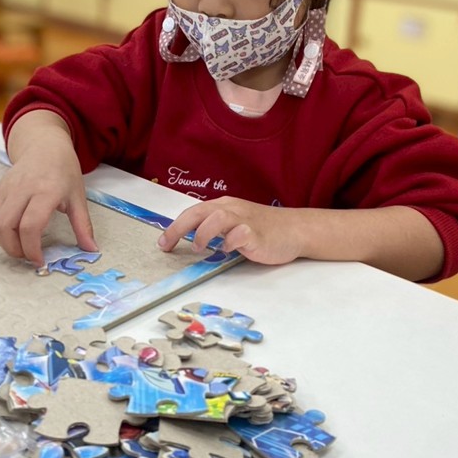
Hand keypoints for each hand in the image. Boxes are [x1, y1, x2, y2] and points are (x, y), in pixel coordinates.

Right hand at [0, 112, 96, 265]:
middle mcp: (22, 189)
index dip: (32, 248)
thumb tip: (91, 249)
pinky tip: (12, 235)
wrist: (44, 144)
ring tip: (21, 247)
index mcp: (46, 191)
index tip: (40, 261)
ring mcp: (6, 189)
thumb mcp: (78, 196)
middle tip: (29, 256)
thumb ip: (83, 225)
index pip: (30, 225)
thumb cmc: (64, 169)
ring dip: (3, 243)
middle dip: (15, 250)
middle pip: (5, 227)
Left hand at [156, 197, 302, 264]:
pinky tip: (227, 250)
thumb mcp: (235, 224)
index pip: (193, 212)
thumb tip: (190, 239)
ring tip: (198, 248)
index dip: (174, 227)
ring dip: (202, 232)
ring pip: (217, 217)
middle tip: (166, 245)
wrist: (295, 229)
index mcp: (224, 206)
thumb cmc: (264, 229)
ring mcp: (245, 220)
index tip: (162, 243)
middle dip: (178, 228)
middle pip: (199, 212)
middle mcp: (232, 209)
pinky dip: (230, 242)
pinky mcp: (257, 233)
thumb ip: (215, 228)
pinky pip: (240, 234)